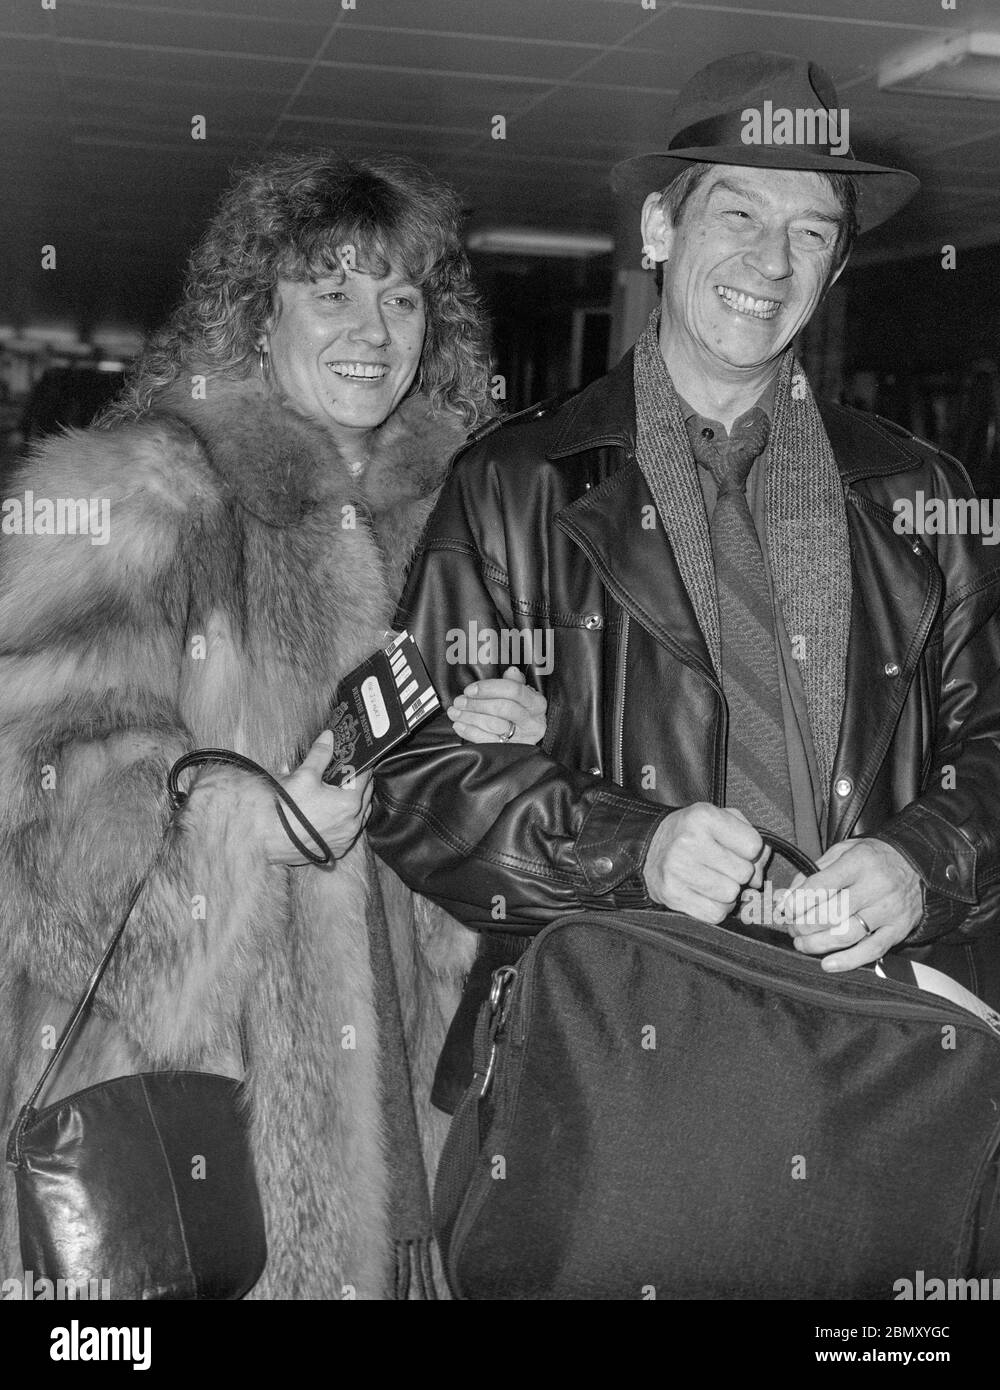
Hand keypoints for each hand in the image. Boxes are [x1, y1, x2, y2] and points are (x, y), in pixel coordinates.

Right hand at [264, 731, 372, 865]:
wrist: (266, 840)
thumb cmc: (285, 809)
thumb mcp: (304, 775)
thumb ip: (320, 754)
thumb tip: (329, 737)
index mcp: (350, 803)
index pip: (366, 777)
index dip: (361, 764)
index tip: (355, 757)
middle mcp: (353, 823)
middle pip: (365, 796)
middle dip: (359, 781)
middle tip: (347, 770)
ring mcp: (346, 839)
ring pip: (361, 815)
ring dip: (356, 801)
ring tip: (341, 790)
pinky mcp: (337, 850)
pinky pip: (351, 831)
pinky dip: (348, 820)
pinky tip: (335, 812)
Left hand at [446, 667, 547, 745]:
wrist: (526, 736)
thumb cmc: (521, 710)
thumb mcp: (521, 695)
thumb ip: (514, 682)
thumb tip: (511, 671)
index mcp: (537, 703)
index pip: (514, 690)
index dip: (489, 688)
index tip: (471, 689)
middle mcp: (532, 721)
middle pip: (503, 708)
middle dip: (477, 704)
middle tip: (459, 701)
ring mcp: (522, 738)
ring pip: (494, 725)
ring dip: (470, 717)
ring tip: (455, 712)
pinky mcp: (509, 750)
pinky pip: (487, 740)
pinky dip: (470, 732)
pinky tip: (459, 725)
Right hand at [643, 803, 765, 923]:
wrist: (647, 848)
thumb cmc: (690, 833)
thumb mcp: (718, 819)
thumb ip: (749, 836)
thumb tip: (760, 872)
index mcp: (703, 817)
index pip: (753, 845)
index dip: (750, 851)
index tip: (734, 849)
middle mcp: (689, 841)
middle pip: (744, 873)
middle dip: (739, 872)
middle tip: (721, 866)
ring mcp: (679, 870)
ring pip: (731, 895)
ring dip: (728, 892)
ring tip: (712, 879)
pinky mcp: (673, 894)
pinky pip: (716, 913)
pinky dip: (716, 908)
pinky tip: (705, 894)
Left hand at [779, 837, 922, 970]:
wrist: (917, 863)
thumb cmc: (871, 858)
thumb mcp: (841, 852)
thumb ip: (811, 874)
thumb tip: (783, 899)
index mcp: (858, 862)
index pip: (820, 886)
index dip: (797, 903)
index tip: (786, 910)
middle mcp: (875, 886)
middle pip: (830, 914)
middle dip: (803, 925)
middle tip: (792, 928)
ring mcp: (889, 910)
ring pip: (846, 934)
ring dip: (817, 944)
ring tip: (802, 944)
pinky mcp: (899, 929)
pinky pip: (871, 950)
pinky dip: (847, 961)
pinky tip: (827, 964)